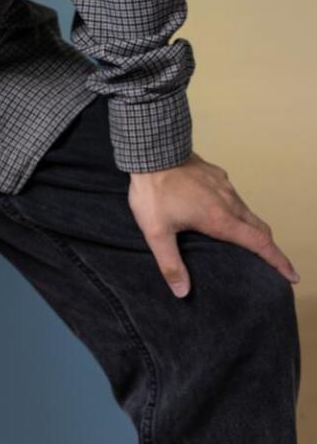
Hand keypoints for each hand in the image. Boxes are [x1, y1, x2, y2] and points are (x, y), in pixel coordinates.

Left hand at [126, 151, 300, 297]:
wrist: (152, 151)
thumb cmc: (154, 192)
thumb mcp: (157, 232)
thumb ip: (170, 263)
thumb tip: (182, 292)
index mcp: (220, 219)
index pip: (259, 243)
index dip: (278, 261)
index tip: (291, 275)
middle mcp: (229, 202)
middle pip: (258, 228)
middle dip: (269, 247)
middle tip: (272, 264)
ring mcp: (224, 185)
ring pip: (246, 210)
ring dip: (252, 227)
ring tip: (247, 242)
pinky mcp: (216, 174)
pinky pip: (233, 196)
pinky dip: (237, 210)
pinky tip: (224, 213)